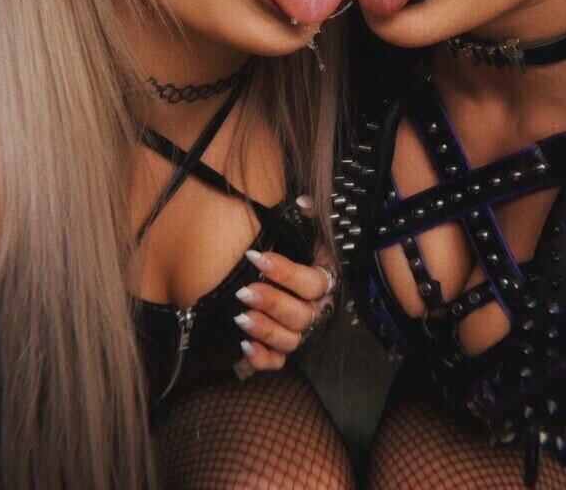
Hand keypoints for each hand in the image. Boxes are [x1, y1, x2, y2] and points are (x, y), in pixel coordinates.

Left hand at [234, 197, 337, 371]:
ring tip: (241, 317)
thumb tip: (303, 203)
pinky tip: (244, 346)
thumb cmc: (295, 248)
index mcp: (324, 280)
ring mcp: (300, 330)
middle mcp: (316, 309)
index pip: (313, 283)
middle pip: (303, 315)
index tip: (256, 258)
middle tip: (244, 291)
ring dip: (266, 331)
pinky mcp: (282, 346)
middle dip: (272, 303)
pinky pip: (278, 361)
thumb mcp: (303, 230)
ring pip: (291, 340)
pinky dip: (263, 358)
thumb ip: (307, 217)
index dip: (286, 273)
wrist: (278, 272)